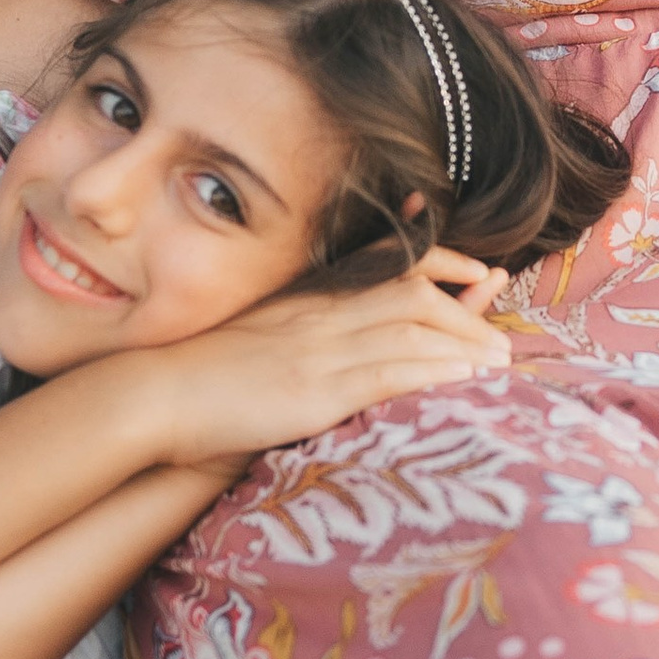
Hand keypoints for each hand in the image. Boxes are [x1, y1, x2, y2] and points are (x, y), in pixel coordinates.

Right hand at [141, 262, 510, 467]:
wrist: (155, 396)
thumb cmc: (204, 375)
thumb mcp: (263, 334)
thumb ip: (310, 323)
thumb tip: (349, 325)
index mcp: (311, 299)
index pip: (390, 265)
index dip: (444, 262)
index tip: (483, 273)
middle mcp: (323, 316)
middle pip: (414, 295)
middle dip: (467, 312)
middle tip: (504, 338)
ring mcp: (321, 350)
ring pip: (412, 331)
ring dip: (464, 344)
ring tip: (499, 364)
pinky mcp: (316, 390)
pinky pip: (388, 371)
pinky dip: (432, 371)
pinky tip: (461, 380)